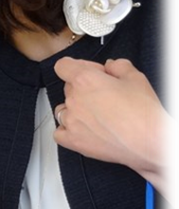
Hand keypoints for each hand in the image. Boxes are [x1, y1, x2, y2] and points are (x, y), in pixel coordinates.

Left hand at [54, 57, 176, 207]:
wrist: (149, 142)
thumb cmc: (143, 112)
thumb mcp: (136, 77)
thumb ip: (118, 66)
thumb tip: (110, 65)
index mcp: (84, 80)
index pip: (63, 66)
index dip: (78, 66)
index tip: (93, 73)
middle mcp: (73, 99)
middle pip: (68, 88)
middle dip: (83, 88)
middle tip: (104, 95)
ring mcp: (70, 121)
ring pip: (63, 109)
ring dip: (75, 109)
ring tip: (97, 115)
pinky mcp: (72, 140)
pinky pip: (59, 132)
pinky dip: (67, 130)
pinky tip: (83, 129)